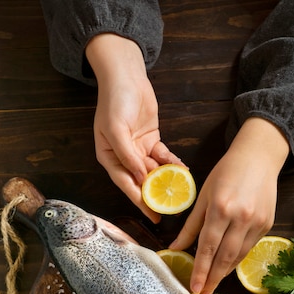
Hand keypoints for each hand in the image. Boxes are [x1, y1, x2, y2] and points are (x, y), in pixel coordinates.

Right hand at [86, 34, 181, 221]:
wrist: (126, 76)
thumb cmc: (114, 101)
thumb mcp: (116, 130)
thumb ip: (128, 156)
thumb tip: (141, 179)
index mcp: (109, 158)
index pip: (126, 185)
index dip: (140, 202)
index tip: (153, 216)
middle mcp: (123, 157)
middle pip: (141, 182)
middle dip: (156, 195)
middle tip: (172, 210)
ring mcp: (138, 150)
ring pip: (154, 171)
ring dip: (166, 181)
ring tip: (181, 193)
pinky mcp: (151, 141)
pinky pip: (163, 157)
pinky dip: (172, 164)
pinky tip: (183, 171)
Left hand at [170, 118, 289, 293]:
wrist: (259, 157)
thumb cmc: (226, 173)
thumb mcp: (204, 196)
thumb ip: (191, 225)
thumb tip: (175, 248)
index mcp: (221, 208)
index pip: (208, 247)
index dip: (200, 270)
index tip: (194, 288)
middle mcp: (241, 218)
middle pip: (224, 257)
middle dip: (212, 279)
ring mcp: (257, 223)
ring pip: (238, 256)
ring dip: (224, 273)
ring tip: (212, 284)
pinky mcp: (267, 225)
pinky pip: (248, 248)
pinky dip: (236, 260)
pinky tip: (226, 268)